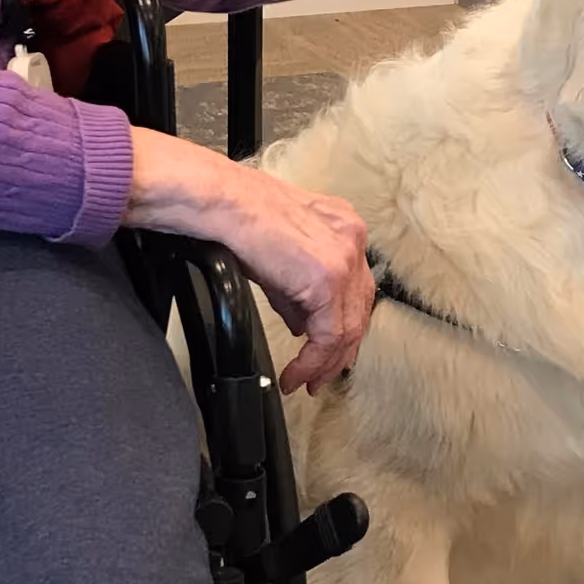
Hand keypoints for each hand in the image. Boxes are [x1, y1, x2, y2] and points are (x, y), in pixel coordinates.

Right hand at [124, 129, 373, 394]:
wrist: (223, 204)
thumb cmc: (239, 216)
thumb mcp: (279, 257)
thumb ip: (298, 292)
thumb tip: (304, 325)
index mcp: (343, 227)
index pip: (357, 288)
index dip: (345, 325)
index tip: (330, 351)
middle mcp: (351, 240)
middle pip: (360, 309)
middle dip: (341, 350)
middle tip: (321, 374)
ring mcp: (344, 259)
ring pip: (350, 327)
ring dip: (327, 361)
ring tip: (306, 379)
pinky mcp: (328, 280)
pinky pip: (330, 335)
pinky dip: (314, 360)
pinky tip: (297, 372)